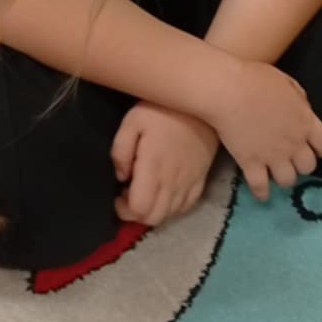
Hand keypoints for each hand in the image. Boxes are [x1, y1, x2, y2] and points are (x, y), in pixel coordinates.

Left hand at [111, 103, 218, 226]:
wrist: (202, 103)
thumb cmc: (162, 110)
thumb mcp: (132, 122)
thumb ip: (120, 152)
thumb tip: (122, 177)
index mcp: (153, 168)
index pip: (139, 209)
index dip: (125, 210)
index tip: (118, 195)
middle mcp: (172, 182)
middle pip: (154, 218)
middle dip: (137, 214)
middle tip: (129, 195)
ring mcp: (189, 182)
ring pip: (170, 215)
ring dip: (154, 211)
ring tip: (147, 193)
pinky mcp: (201, 179)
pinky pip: (187, 206)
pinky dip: (173, 207)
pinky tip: (165, 193)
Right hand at [204, 58, 321, 202]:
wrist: (228, 90)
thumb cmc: (256, 80)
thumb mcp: (287, 83)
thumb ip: (299, 100)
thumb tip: (302, 108)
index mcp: (306, 122)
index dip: (321, 149)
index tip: (316, 149)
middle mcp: (294, 144)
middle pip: (308, 167)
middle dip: (302, 165)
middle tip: (292, 160)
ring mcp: (273, 156)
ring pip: (288, 180)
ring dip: (285, 178)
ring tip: (277, 174)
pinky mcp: (251, 164)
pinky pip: (260, 187)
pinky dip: (262, 193)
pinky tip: (262, 194)